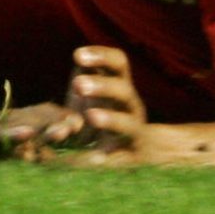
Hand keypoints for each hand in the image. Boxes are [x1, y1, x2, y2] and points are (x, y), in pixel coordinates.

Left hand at [22, 45, 176, 167]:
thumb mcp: (93, 93)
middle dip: (102, 86)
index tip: (78, 55)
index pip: (118, 63)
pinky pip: (123, 157)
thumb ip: (86, 78)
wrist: (137, 150)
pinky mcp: (131, 157)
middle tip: (78, 85)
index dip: (101, 56)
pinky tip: (96, 158)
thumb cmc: (104, 113)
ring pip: (127, 124)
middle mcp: (130, 106)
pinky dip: (109, 157)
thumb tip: (79, 57)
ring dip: (110, 119)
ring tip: (91, 117)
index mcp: (120, 85)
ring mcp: (134, 132)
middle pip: (123, 91)